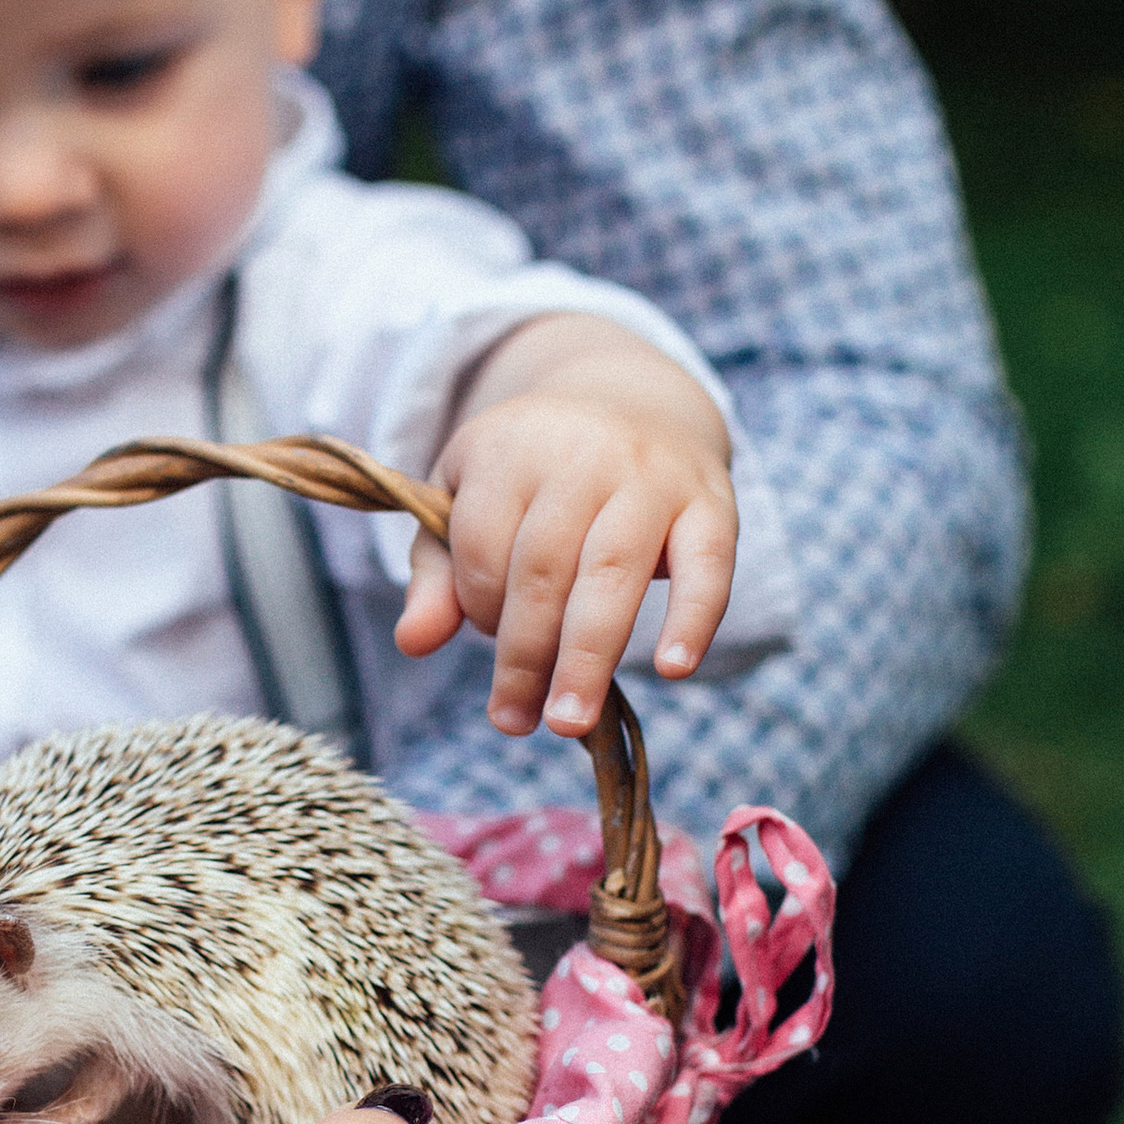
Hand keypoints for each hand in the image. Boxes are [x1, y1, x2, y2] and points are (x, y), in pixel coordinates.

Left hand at [394, 310, 737, 737]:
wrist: (633, 401)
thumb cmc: (534, 473)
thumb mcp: (468, 499)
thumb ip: (437, 573)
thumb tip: (412, 642)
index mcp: (508, 445)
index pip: (482, 545)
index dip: (480, 606)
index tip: (488, 635)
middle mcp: (581, 451)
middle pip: (542, 567)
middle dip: (524, 654)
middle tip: (514, 721)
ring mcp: (651, 475)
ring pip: (613, 572)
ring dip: (587, 656)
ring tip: (568, 721)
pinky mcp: (711, 500)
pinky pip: (707, 563)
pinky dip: (693, 617)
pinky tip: (674, 669)